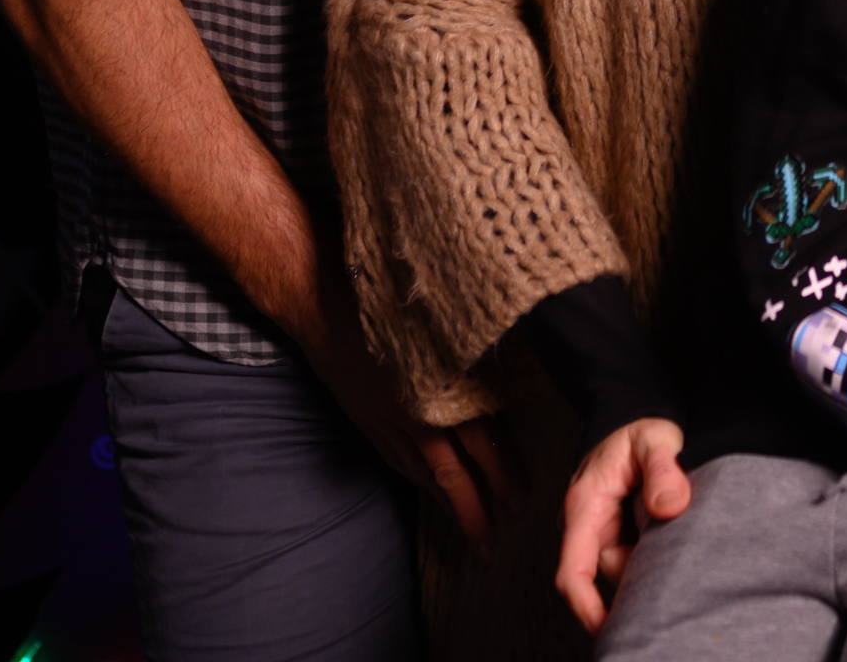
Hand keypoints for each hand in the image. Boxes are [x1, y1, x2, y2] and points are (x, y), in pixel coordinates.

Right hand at [294, 261, 515, 548]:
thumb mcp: (448, 328)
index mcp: (444, 390)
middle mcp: (416, 414)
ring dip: (448, 506)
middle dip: (475, 514)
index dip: (504, 478)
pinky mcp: (367, 421)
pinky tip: (431, 495)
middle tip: (493, 546)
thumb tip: (512, 387)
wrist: (324, 300)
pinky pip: (398, 462)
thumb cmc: (394, 302)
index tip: (522, 505)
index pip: (484, 446)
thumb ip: (478, 361)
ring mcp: (386, 422)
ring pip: (424, 475)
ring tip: (470, 531)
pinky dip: (419, 484)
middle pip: (453, 476)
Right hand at [554, 416, 692, 631]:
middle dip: (641, 578)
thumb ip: (663, 470)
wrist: (634, 412)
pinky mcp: (618, 531)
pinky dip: (655, 550)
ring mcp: (602, 530)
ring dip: (653, 558)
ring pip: (628, 566)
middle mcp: (587, 524)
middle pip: (609, 575)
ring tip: (678, 526)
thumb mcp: (656, 439)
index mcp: (584, 506)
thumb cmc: (639, 425)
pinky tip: (675, 534)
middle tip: (679, 560)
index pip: (574, 572)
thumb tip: (670, 506)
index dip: (587, 609)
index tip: (608, 633)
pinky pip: (637, 554)